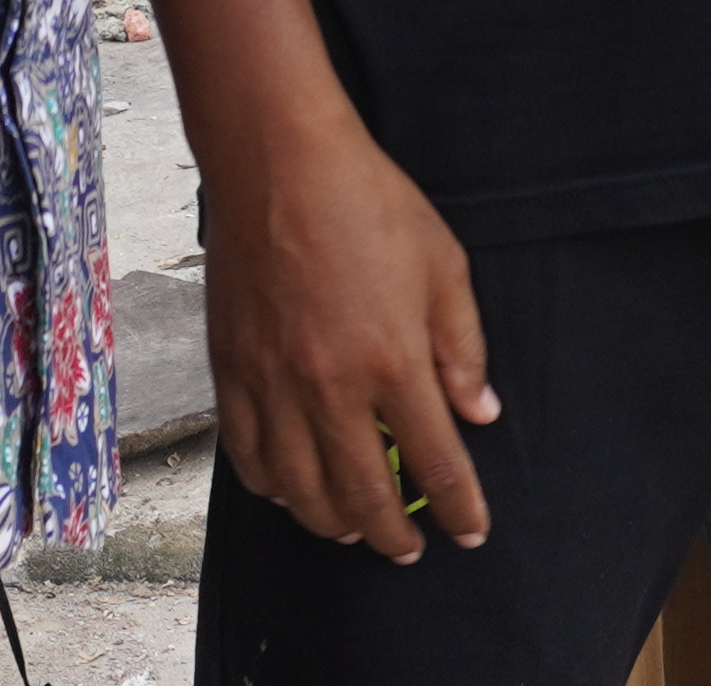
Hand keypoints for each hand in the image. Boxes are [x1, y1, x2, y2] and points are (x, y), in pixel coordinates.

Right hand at [205, 110, 499, 562]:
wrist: (276, 162)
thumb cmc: (368, 204)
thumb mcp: (443, 266)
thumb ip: (462, 348)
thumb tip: (479, 414)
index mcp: (392, 362)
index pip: (436, 466)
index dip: (460, 510)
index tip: (472, 533)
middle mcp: (330, 387)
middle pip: (365, 497)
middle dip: (394, 536)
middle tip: (408, 549)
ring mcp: (274, 384)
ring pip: (301, 492)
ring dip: (332, 523)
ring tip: (352, 528)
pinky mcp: (231, 371)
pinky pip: (247, 457)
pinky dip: (271, 489)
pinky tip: (290, 491)